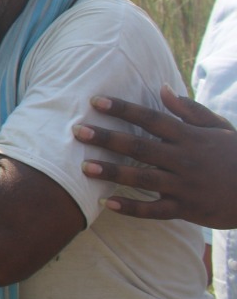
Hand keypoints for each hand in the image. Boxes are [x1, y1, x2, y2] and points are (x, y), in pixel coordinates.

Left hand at [76, 87, 236, 228]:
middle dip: (108, 138)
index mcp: (190, 137)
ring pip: (143, 178)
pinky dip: (131, 208)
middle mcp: (184, 159)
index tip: (95, 101)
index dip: (123, 109)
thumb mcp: (219, 127)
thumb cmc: (236, 154)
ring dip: (112, 172)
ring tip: (84, 167)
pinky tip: (107, 203)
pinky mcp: (188, 210)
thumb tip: (162, 88)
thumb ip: (189, 110)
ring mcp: (185, 186)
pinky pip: (155, 210)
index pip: (151, 118)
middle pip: (140, 146)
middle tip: (77, 131)